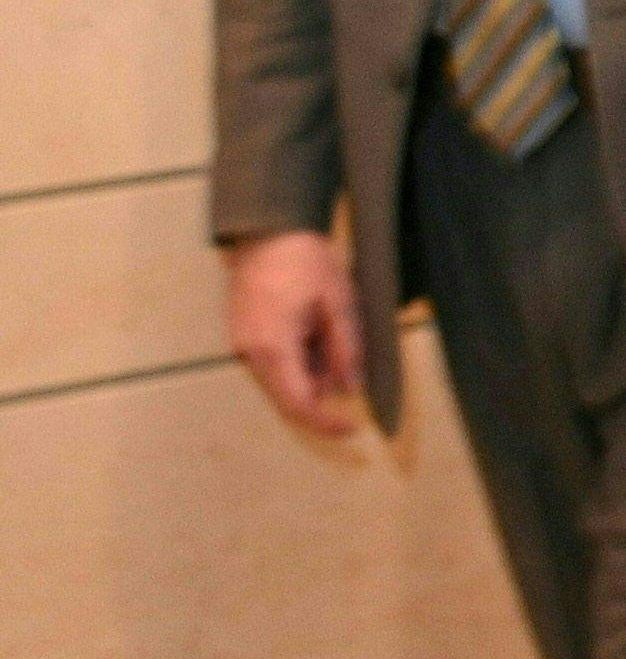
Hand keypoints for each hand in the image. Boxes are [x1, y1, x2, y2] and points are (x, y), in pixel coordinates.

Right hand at [224, 230, 366, 439]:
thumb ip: (345, 351)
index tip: (351, 428)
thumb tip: (350, 389)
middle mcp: (250, 353)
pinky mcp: (242, 335)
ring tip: (333, 344)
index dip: (325, 422)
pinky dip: (296, 365)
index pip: (299, 403)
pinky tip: (316, 339)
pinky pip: (270, 365)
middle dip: (320, 403)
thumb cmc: (306, 261)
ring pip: (278, 383)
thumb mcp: (339, 305)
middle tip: (352, 396)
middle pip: (285, 398)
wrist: (269, 230)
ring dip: (309, 380)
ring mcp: (241, 344)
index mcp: (274, 347)